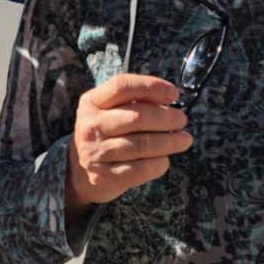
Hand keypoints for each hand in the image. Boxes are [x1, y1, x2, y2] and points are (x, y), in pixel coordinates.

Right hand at [66, 74, 191, 222]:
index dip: (151, 87)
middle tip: (182, 120)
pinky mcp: (102, 177)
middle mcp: (90, 125)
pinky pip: (137, 170)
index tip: (174, 93)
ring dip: (169, 142)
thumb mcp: (111, 108)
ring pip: (141, 144)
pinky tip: (165, 160)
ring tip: (184, 140)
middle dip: (166, 118)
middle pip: (136, 116)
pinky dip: (157, 164)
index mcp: (92, 101)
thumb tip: (169, 97)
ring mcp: (94, 152)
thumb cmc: (107, 131)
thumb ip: (135, 99)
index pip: (122, 86)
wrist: (79, 170)